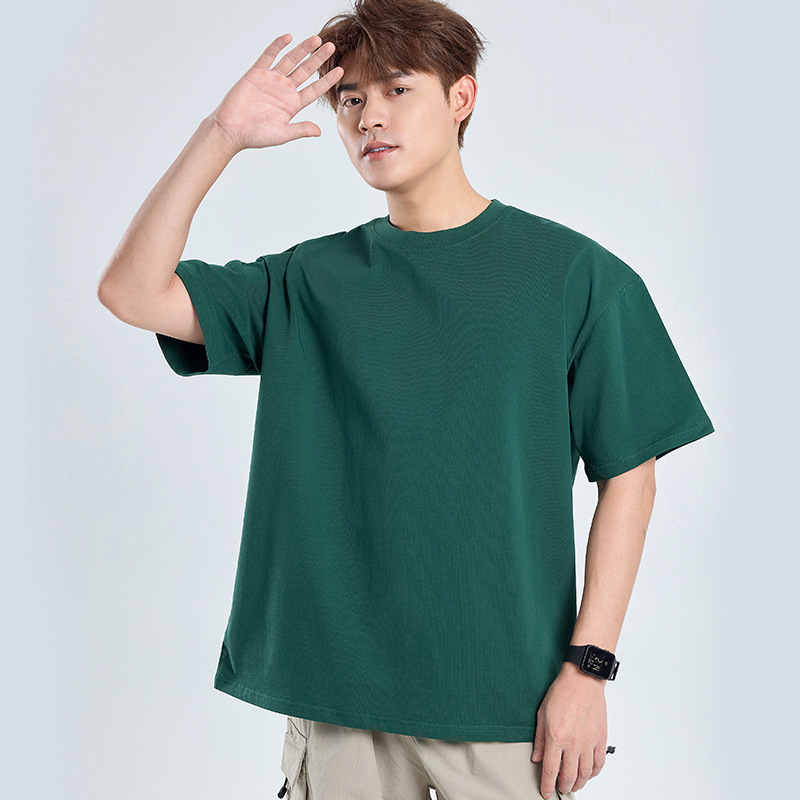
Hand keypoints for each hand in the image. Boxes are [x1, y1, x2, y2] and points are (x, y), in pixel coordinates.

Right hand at [208, 33, 343, 153]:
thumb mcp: (282, 134)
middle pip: (305, 70)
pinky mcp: (256, 73)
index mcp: (292, 104)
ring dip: (303, 49)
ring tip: (316, 39)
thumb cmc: (255, 135)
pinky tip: (287, 37)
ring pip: (290, 60)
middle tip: (331, 47)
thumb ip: (300, 130)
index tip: (340, 71)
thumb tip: (319, 131)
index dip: (327, 80)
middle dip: (318, 59)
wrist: (231, 129)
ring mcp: (271, 80)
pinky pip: (268, 56)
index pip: (314, 89)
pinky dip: (277, 46)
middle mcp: (284, 90)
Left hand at [531, 663, 607, 796]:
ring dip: (579, 784)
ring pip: (585, 775)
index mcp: (556, 738)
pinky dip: (594, 774)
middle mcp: (573, 744)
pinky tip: (588, 774)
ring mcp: (589, 743)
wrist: (583, 681)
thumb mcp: (542, 714)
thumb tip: (537, 757)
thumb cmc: (562, 693)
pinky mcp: (600, 739)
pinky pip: (599, 764)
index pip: (551, 770)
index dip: (547, 785)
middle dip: (563, 787)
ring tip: (573, 785)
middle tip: (560, 789)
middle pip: (569, 777)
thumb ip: (540, 739)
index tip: (546, 792)